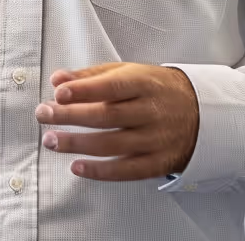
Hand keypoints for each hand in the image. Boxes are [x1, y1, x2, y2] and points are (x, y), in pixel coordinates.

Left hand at [34, 62, 199, 181]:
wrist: (201, 112)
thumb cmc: (157, 89)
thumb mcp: (129, 72)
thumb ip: (91, 76)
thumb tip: (59, 79)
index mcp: (144, 83)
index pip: (111, 86)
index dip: (84, 90)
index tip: (59, 92)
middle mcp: (150, 111)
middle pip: (107, 115)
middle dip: (71, 116)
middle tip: (44, 115)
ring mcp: (155, 138)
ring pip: (112, 144)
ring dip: (78, 144)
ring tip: (52, 140)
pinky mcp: (157, 162)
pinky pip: (126, 170)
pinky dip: (100, 171)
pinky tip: (77, 167)